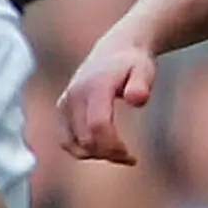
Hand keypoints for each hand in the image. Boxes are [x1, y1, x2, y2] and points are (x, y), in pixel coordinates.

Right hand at [58, 34, 155, 164]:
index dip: (113, 147)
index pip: (98, 126)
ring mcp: (65, 102)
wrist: (115, 50)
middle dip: (108, 154)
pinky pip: (65, 140)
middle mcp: (75, 94)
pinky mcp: (62, 108)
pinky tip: (102, 151)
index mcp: (95, 86)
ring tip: (118, 155)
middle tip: (129, 158)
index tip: (132, 156)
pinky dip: (81, 151)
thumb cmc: (133, 64)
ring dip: (95, 155)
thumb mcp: (145, 70)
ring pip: (71, 144)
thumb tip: (137, 99)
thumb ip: (142, 84)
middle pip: (85, 139)